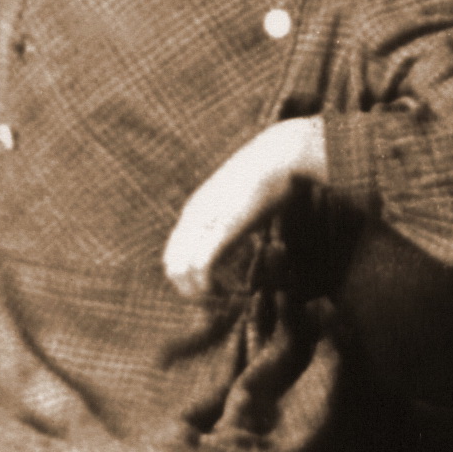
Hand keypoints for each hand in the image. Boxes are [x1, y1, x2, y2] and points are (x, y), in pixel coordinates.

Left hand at [163, 118, 326, 299]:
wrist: (280, 154)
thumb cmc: (268, 172)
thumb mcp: (243, 192)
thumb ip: (235, 208)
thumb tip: (244, 223)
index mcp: (197, 207)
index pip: (175, 250)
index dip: (190, 272)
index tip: (214, 283)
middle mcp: (195, 215)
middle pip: (172, 263)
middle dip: (189, 287)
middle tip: (216, 296)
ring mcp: (207, 221)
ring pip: (180, 269)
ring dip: (197, 291)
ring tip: (221, 296)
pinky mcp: (223, 228)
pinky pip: (202, 267)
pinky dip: (208, 286)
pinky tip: (227, 290)